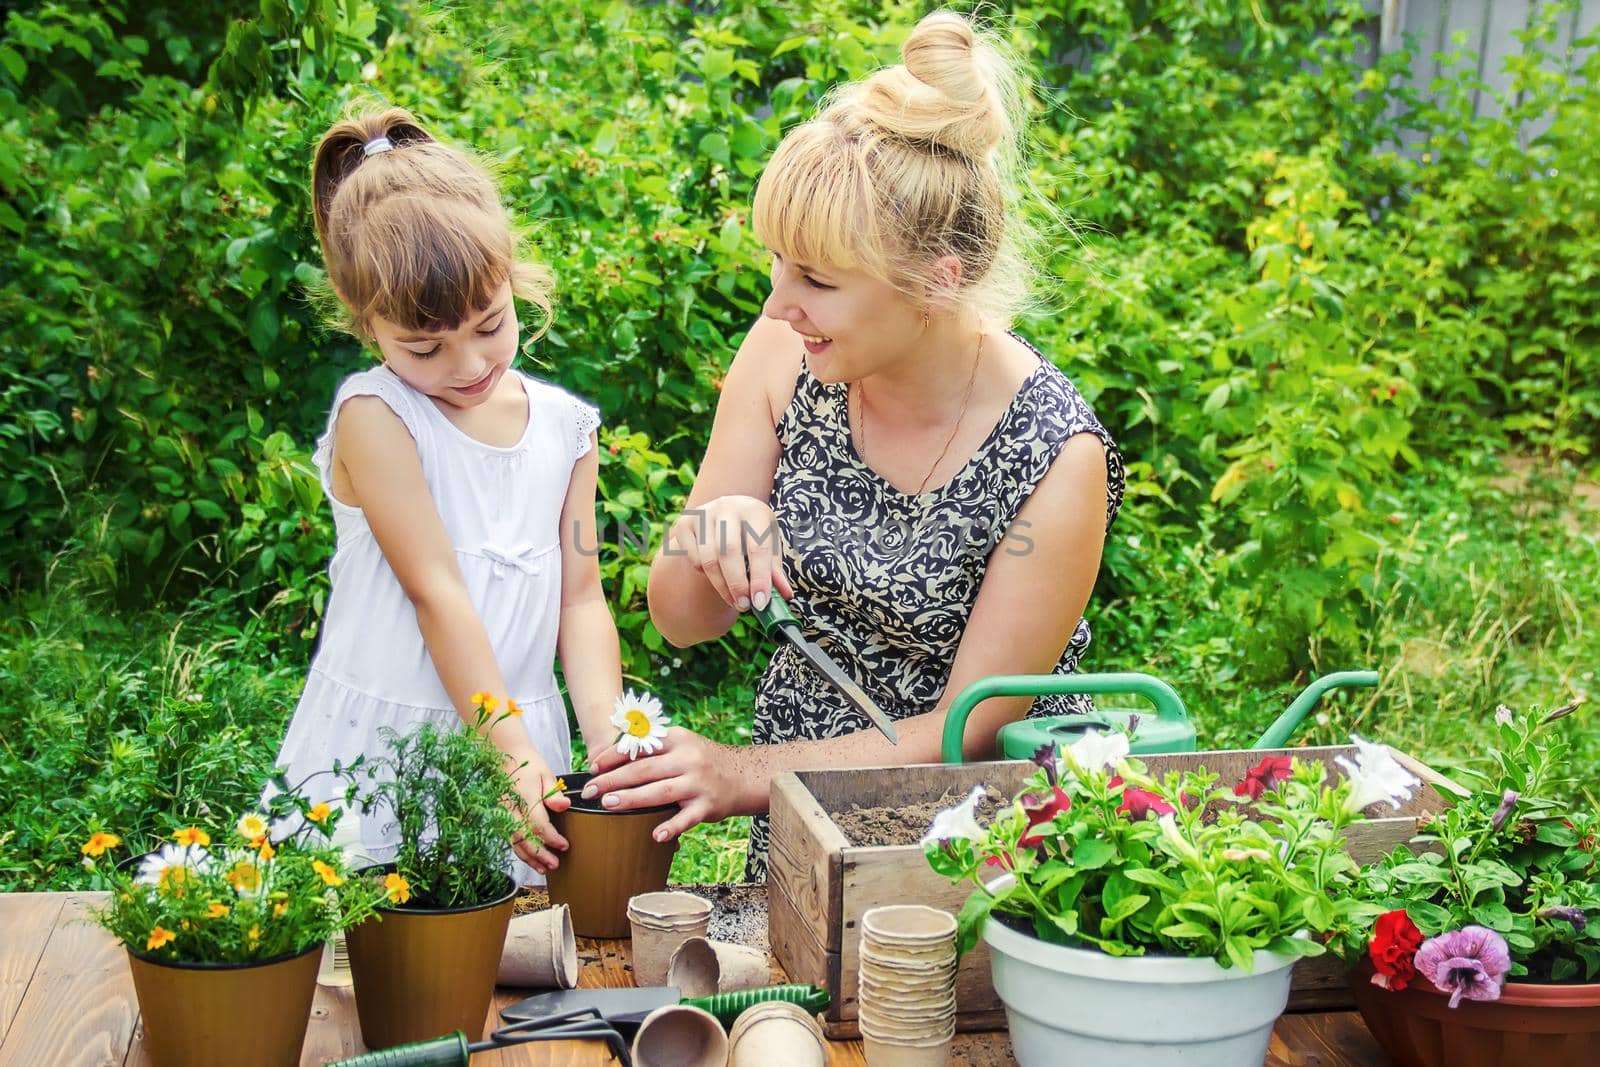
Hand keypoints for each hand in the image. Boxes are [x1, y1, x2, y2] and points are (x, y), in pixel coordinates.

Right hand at [508, 757, 571, 873]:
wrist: (506, 755)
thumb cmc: (528, 764)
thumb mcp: (546, 774)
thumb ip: (554, 793)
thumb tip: (564, 807)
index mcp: (524, 796)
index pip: (538, 824)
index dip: (551, 838)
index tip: (564, 846)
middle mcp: (511, 808)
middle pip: (524, 838)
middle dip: (539, 854)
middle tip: (554, 865)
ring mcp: (503, 813)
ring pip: (515, 842)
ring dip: (529, 857)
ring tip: (543, 869)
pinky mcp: (501, 816)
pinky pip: (510, 838)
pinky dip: (520, 851)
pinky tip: (530, 859)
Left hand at [582, 727, 750, 842]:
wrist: (743, 776)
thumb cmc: (703, 761)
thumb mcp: (682, 744)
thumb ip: (654, 748)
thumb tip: (613, 757)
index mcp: (678, 740)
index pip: (640, 746)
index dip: (613, 756)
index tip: (592, 767)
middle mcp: (688, 759)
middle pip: (645, 769)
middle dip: (613, 779)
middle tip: (590, 790)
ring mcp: (698, 784)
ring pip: (660, 792)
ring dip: (632, 798)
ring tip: (609, 804)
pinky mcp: (707, 806)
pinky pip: (687, 818)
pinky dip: (671, 827)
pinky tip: (655, 835)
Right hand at [670, 495, 793, 612]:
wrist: (726, 511)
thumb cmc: (753, 531)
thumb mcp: (769, 543)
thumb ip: (775, 569)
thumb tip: (785, 595)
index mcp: (754, 510)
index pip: (758, 547)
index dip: (760, 577)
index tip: (761, 602)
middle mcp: (726, 507)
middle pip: (728, 552)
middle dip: (737, 584)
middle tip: (744, 606)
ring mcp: (703, 514)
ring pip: (708, 559)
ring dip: (721, 586)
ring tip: (734, 601)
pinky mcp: (684, 524)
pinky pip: (693, 559)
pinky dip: (705, 575)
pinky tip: (717, 577)